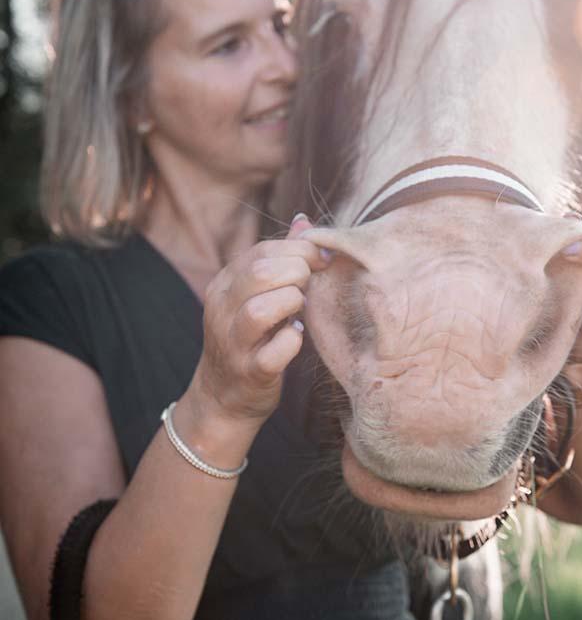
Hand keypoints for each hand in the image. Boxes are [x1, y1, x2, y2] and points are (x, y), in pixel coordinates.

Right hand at [191, 215, 328, 423]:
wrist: (224, 398)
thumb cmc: (250, 339)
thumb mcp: (257, 294)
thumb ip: (280, 258)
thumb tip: (303, 221)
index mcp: (224, 285)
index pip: (262, 252)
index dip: (300, 250)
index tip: (322, 260)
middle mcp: (221, 311)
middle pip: (261, 274)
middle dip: (298, 272)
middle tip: (309, 285)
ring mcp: (233, 343)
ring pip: (261, 310)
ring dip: (292, 303)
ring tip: (299, 309)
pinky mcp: (250, 372)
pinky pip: (274, 352)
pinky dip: (292, 341)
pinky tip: (295, 337)